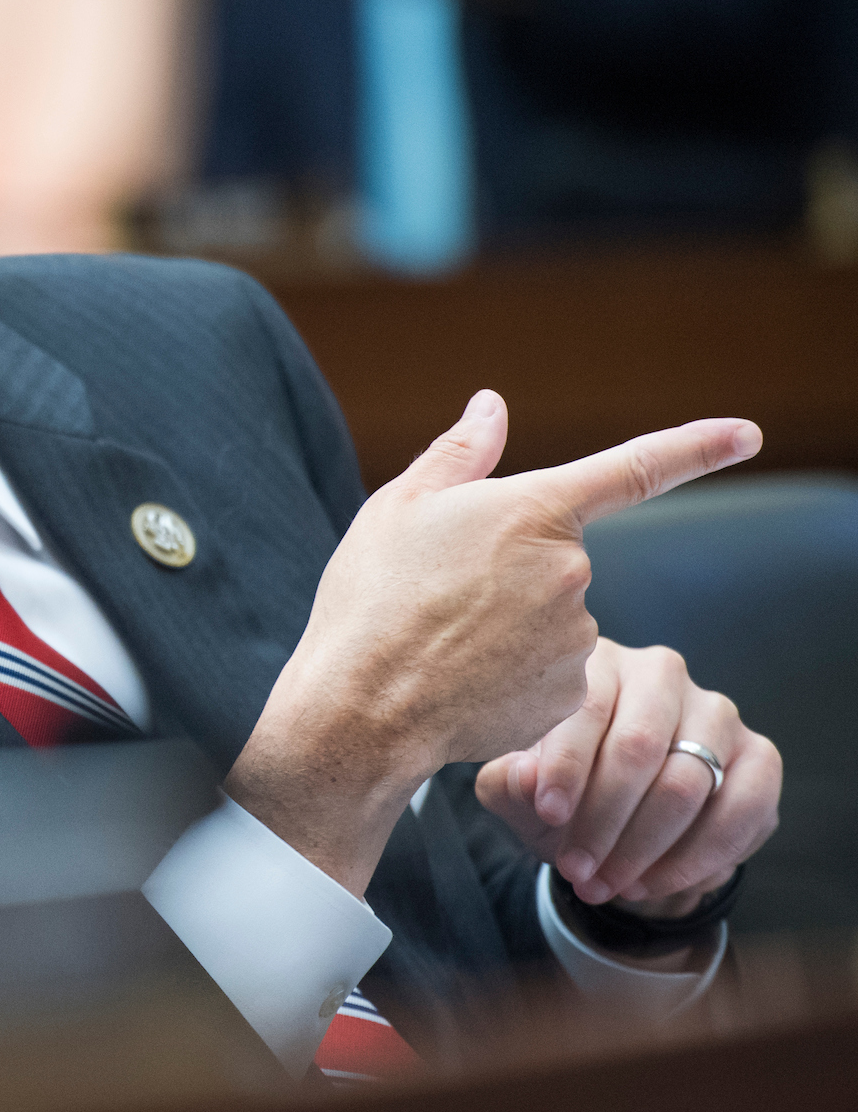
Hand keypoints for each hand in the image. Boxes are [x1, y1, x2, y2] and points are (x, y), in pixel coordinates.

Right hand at [229, 391, 760, 893]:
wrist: (363, 705)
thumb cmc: (370, 596)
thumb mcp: (398, 507)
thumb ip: (459, 453)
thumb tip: (492, 406)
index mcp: (532, 510)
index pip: (634, 468)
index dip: (698, 446)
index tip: (748, 433)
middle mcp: (570, 570)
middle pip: (558, 558)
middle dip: (512, 570)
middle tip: (441, 593)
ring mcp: (575, 636)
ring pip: (554, 617)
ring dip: (513, 624)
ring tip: (444, 642)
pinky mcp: (570, 692)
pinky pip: (552, 671)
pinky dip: (514, 673)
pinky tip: (465, 680)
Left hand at [477, 639, 779, 917]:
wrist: (616, 821)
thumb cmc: (561, 790)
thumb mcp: (520, 789)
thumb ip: (511, 781)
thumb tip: (526, 777)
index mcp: (596, 663)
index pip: (586, 707)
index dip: (567, 765)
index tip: (547, 813)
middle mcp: (660, 674)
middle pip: (638, 747)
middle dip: (604, 819)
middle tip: (577, 869)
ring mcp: (716, 712)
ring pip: (687, 783)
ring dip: (644, 846)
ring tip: (607, 884)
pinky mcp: (759, 755)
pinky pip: (740, 812)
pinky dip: (694, 859)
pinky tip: (652, 883)